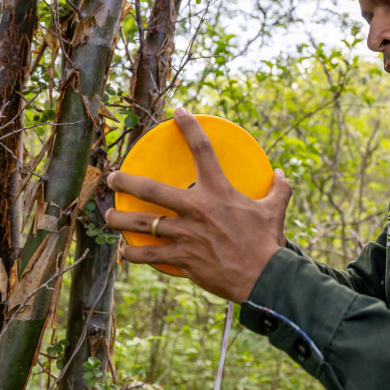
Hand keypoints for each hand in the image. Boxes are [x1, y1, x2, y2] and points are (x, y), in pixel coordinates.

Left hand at [104, 108, 291, 302]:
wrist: (263, 277)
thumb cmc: (268, 242)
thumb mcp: (275, 210)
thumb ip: (278, 190)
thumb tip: (281, 174)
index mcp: (218, 191)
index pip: (202, 149)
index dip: (189, 126)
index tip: (177, 112)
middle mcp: (196, 208)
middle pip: (151, 189)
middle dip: (126, 181)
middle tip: (112, 178)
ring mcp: (185, 234)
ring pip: (141, 224)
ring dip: (119, 219)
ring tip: (108, 217)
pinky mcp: (181, 258)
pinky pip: (149, 256)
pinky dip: (134, 254)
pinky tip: (126, 252)